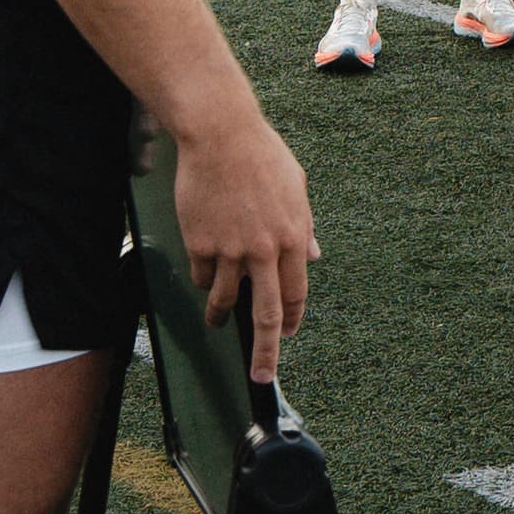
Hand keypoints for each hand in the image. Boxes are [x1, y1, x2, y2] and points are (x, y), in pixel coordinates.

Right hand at [177, 99, 317, 381]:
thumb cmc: (262, 156)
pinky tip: (205, 277)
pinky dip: (205, 281)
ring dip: (222, 316)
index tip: (287, 336)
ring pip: (226, 299)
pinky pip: (203, 275)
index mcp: (294, 237)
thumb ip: (305, 227)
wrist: (221, 136)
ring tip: (218, 323)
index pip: (296, 294)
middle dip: (265, 353)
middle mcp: (265, 250)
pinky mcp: (200, 242)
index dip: (292, 320)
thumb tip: (313, 258)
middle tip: (261, 377)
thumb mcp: (297, 189)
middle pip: (266, 314)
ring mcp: (231, 249)